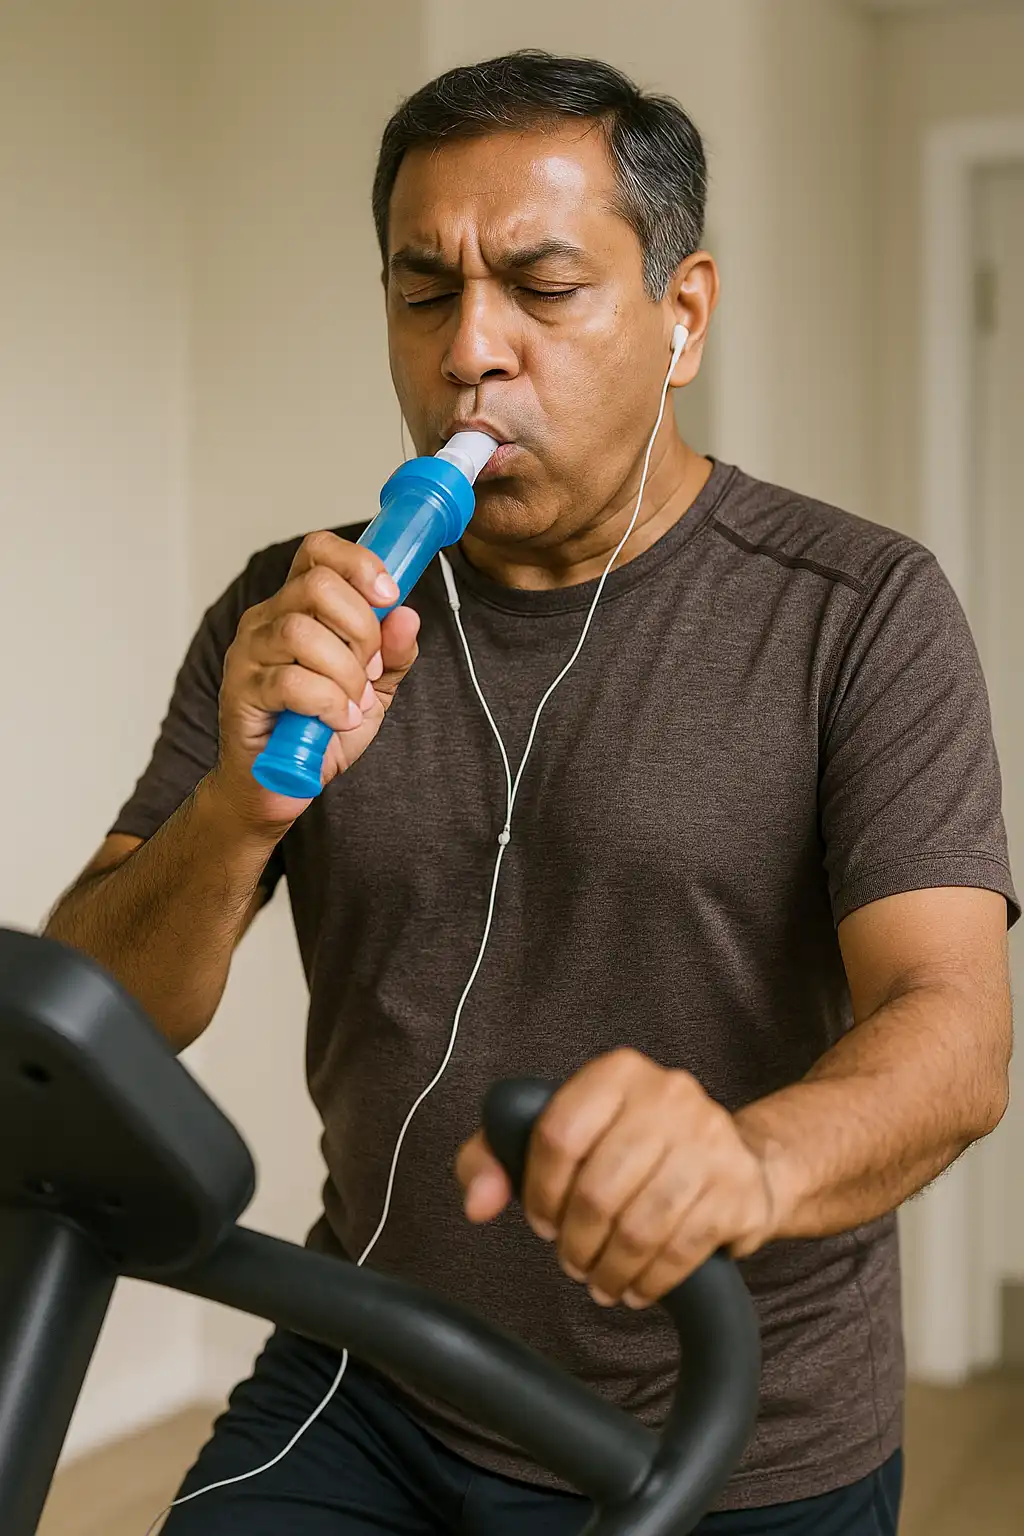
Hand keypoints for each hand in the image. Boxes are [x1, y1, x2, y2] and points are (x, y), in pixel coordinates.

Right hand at [214, 531, 420, 828]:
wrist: (278, 786)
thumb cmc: (318, 732)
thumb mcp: (372, 691)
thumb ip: (393, 655)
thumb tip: (408, 615)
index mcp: (296, 607)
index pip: (318, 551)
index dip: (358, 563)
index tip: (389, 595)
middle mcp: (267, 620)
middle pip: (317, 585)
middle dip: (361, 628)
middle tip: (371, 669)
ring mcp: (249, 655)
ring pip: (302, 632)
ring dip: (345, 671)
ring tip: (354, 701)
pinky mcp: (241, 692)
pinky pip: (291, 681)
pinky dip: (330, 702)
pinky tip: (339, 719)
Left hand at [456, 1049, 781, 1308]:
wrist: (738, 1158)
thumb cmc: (634, 1149)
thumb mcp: (564, 1134)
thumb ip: (499, 1158)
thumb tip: (478, 1203)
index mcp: (616, 1073)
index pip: (558, 1134)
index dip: (540, 1191)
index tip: (542, 1221)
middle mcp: (667, 1095)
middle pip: (598, 1189)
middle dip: (576, 1242)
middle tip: (573, 1260)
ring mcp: (709, 1139)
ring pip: (640, 1225)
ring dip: (611, 1268)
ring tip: (602, 1278)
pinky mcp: (736, 1186)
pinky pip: (682, 1248)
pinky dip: (651, 1280)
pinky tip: (638, 1286)